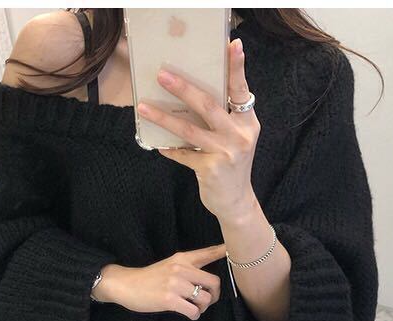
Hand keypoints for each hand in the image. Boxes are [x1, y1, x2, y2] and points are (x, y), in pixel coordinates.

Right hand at [94, 244, 225, 320]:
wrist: (125, 284)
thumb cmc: (149, 278)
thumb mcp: (169, 265)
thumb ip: (188, 267)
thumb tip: (207, 280)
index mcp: (182, 259)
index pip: (207, 253)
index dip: (223, 251)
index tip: (233, 250)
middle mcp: (180, 269)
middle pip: (214, 282)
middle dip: (214, 295)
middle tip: (206, 301)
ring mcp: (174, 284)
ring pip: (205, 298)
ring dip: (203, 307)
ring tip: (194, 308)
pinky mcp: (169, 299)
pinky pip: (193, 310)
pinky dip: (194, 315)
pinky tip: (189, 314)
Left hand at [135, 37, 260, 222]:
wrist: (236, 203)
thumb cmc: (232, 165)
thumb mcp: (236, 139)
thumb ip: (224, 119)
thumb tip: (191, 96)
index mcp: (248, 123)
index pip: (242, 91)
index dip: (237, 68)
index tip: (233, 45)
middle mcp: (239, 136)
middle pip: (209, 105)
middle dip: (184, 88)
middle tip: (163, 75)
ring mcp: (225, 153)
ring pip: (189, 130)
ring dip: (164, 118)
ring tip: (144, 108)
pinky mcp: (210, 169)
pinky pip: (183, 155)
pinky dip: (170, 149)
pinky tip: (158, 145)